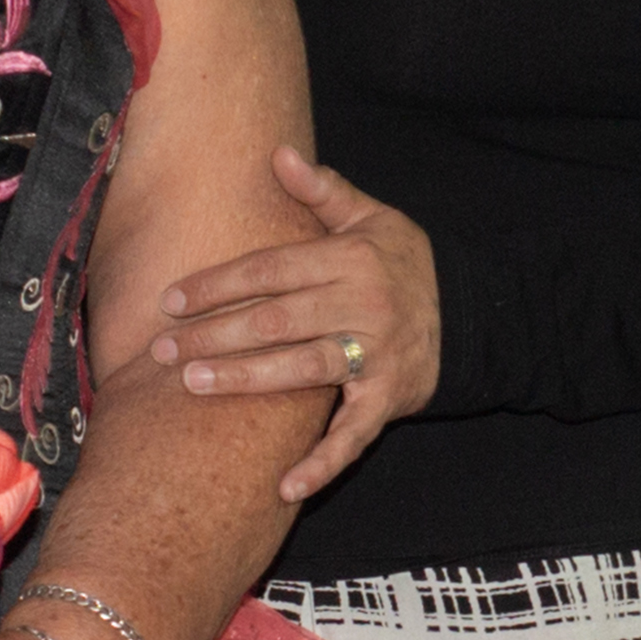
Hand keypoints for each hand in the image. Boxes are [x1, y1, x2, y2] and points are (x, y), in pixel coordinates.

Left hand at [145, 148, 440, 503]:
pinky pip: (351, 436)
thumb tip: (278, 153)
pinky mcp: (388, 399)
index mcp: (349, 259)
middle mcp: (361, 306)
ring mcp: (375, 355)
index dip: (217, 284)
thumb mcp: (372, 219)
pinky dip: (320, 463)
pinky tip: (282, 486)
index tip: (171, 299)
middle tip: (163, 350)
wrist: (476, 315)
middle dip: (214, 335)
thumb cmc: (406, 264)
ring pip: (300, 370)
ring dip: (244, 380)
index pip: (269, 270)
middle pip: (275, 321)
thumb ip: (323, 192)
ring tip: (193, 384)